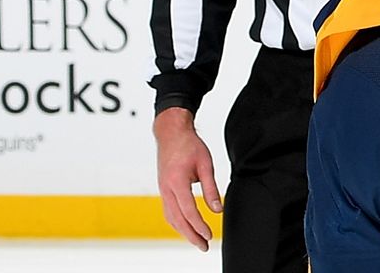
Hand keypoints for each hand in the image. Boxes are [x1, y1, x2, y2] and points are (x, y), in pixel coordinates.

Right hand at [153, 108, 220, 250]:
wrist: (170, 133)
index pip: (188, 210)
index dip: (199, 225)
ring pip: (171, 217)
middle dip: (191, 235)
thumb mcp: (206, 164)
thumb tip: (217, 209)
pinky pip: (168, 211)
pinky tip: (185, 228)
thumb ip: (211, 188)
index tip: (209, 235)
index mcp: (176, 181)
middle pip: (177, 219)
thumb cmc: (189, 146)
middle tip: (204, 246)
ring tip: (197, 241)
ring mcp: (162, 190)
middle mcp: (166, 189)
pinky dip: (177, 223)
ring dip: (183, 231)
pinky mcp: (163, 189)